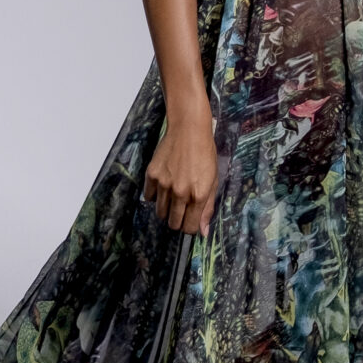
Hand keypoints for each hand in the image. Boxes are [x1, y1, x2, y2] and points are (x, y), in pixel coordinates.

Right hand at [143, 107, 217, 235]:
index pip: (190, 227)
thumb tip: (203, 232)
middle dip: (178, 221)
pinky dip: (155, 195)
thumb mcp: (213, 181)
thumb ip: (207, 208)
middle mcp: (180, 192)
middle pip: (173, 223)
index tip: (190, 221)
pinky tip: (164, 185)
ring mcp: (164, 184)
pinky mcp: (152, 175)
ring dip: (166, 209)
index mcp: (199, 195)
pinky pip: (149, 197)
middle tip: (181, 210)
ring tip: (173, 196)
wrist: (189, 131)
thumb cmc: (204, 154)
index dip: (190, 228)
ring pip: (160, 212)